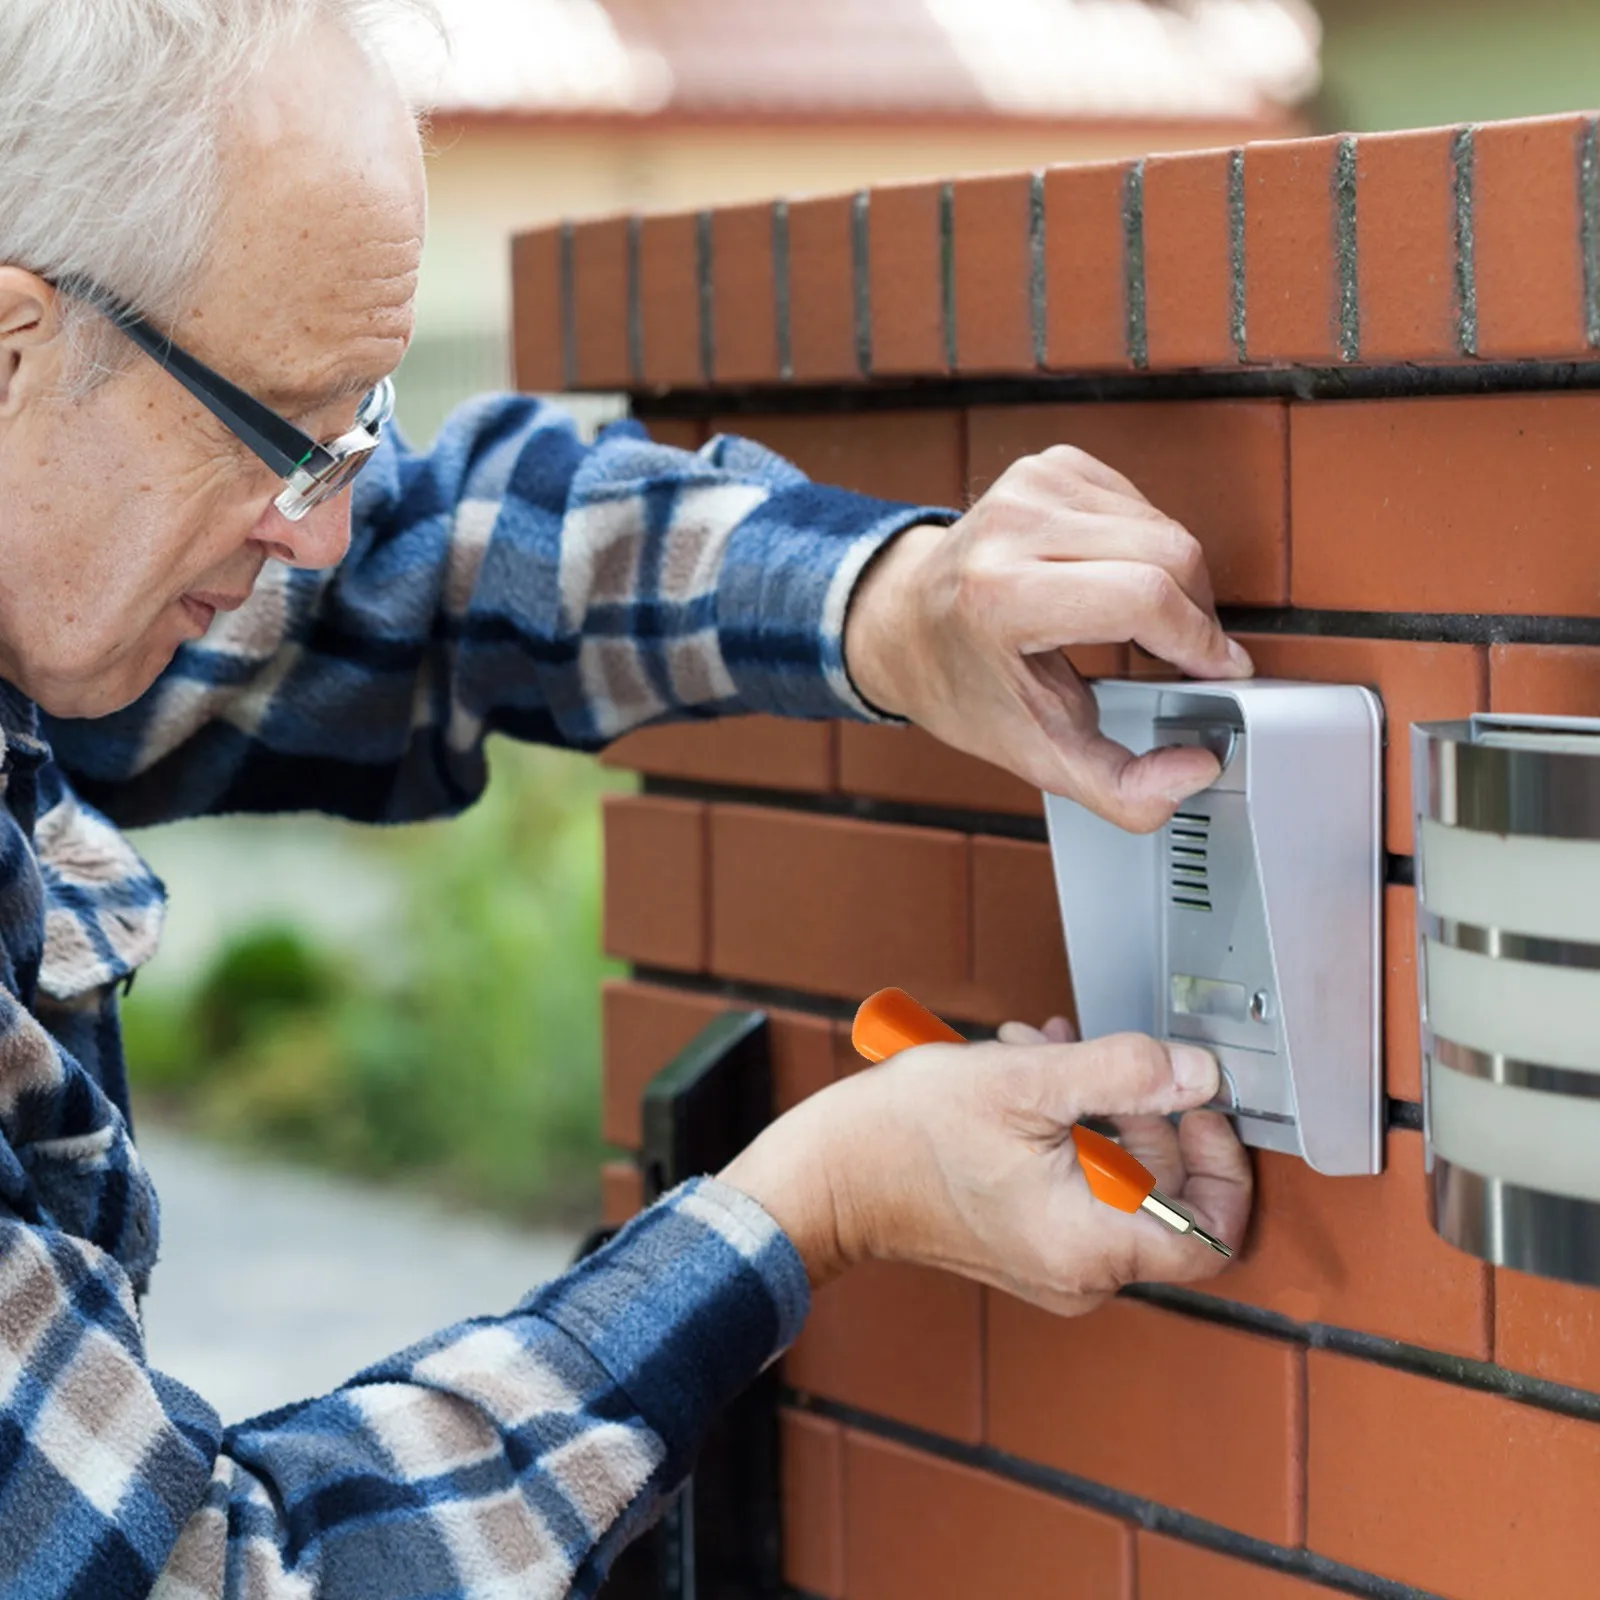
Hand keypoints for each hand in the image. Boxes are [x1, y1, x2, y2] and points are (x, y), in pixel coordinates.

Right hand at [719, 1017, 1250, 1313]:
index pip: (1216, 1232)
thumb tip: (1199, 1072)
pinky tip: (1031, 1075)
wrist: (824, 1177)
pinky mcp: (1025, 1241)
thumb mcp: (1025, 1082)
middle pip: (1166, 1195)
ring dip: (1098, 1107)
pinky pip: (1078, 1186)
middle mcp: (1079, 1271)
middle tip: (1113, 1063)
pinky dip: (1068, 1129)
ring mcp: (1051, 1261)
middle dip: (1145, 1111)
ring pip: (1118, 1181)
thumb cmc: (904, 1138)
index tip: (1198, 1106)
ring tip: (1051, 1054)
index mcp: (1091, 1247)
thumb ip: (1125, 1073)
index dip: (1222, 1163)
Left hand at [843, 445, 1254, 832]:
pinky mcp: (1047, 465)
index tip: (1222, 672)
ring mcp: (1029, 486)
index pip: (1141, 597)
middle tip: (1188, 658)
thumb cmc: (964, 689)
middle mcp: (1011, 528)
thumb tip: (1196, 769)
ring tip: (1148, 627)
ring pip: (1162, 525)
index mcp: (1000, 596)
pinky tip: (1116, 580)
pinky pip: (1140, 502)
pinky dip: (1148, 547)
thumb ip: (1120, 787)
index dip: (1198, 639)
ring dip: (1177, 582)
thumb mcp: (1038, 755)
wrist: (903, 625)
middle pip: (1168, 553)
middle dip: (1196, 614)